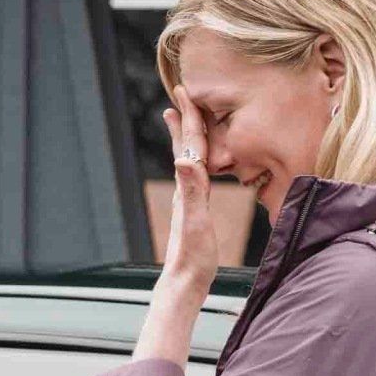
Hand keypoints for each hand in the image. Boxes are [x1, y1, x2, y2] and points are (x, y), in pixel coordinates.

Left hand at [159, 85, 217, 299]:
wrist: (184, 283)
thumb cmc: (193, 257)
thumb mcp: (196, 222)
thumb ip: (191, 191)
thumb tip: (181, 160)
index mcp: (188, 188)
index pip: (190, 145)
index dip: (189, 118)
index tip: (184, 92)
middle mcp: (185, 190)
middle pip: (185, 147)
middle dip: (184, 119)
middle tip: (180, 95)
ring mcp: (188, 201)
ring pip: (188, 160)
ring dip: (186, 137)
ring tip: (179, 120)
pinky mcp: (194, 212)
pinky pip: (195, 177)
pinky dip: (196, 161)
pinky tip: (195, 165)